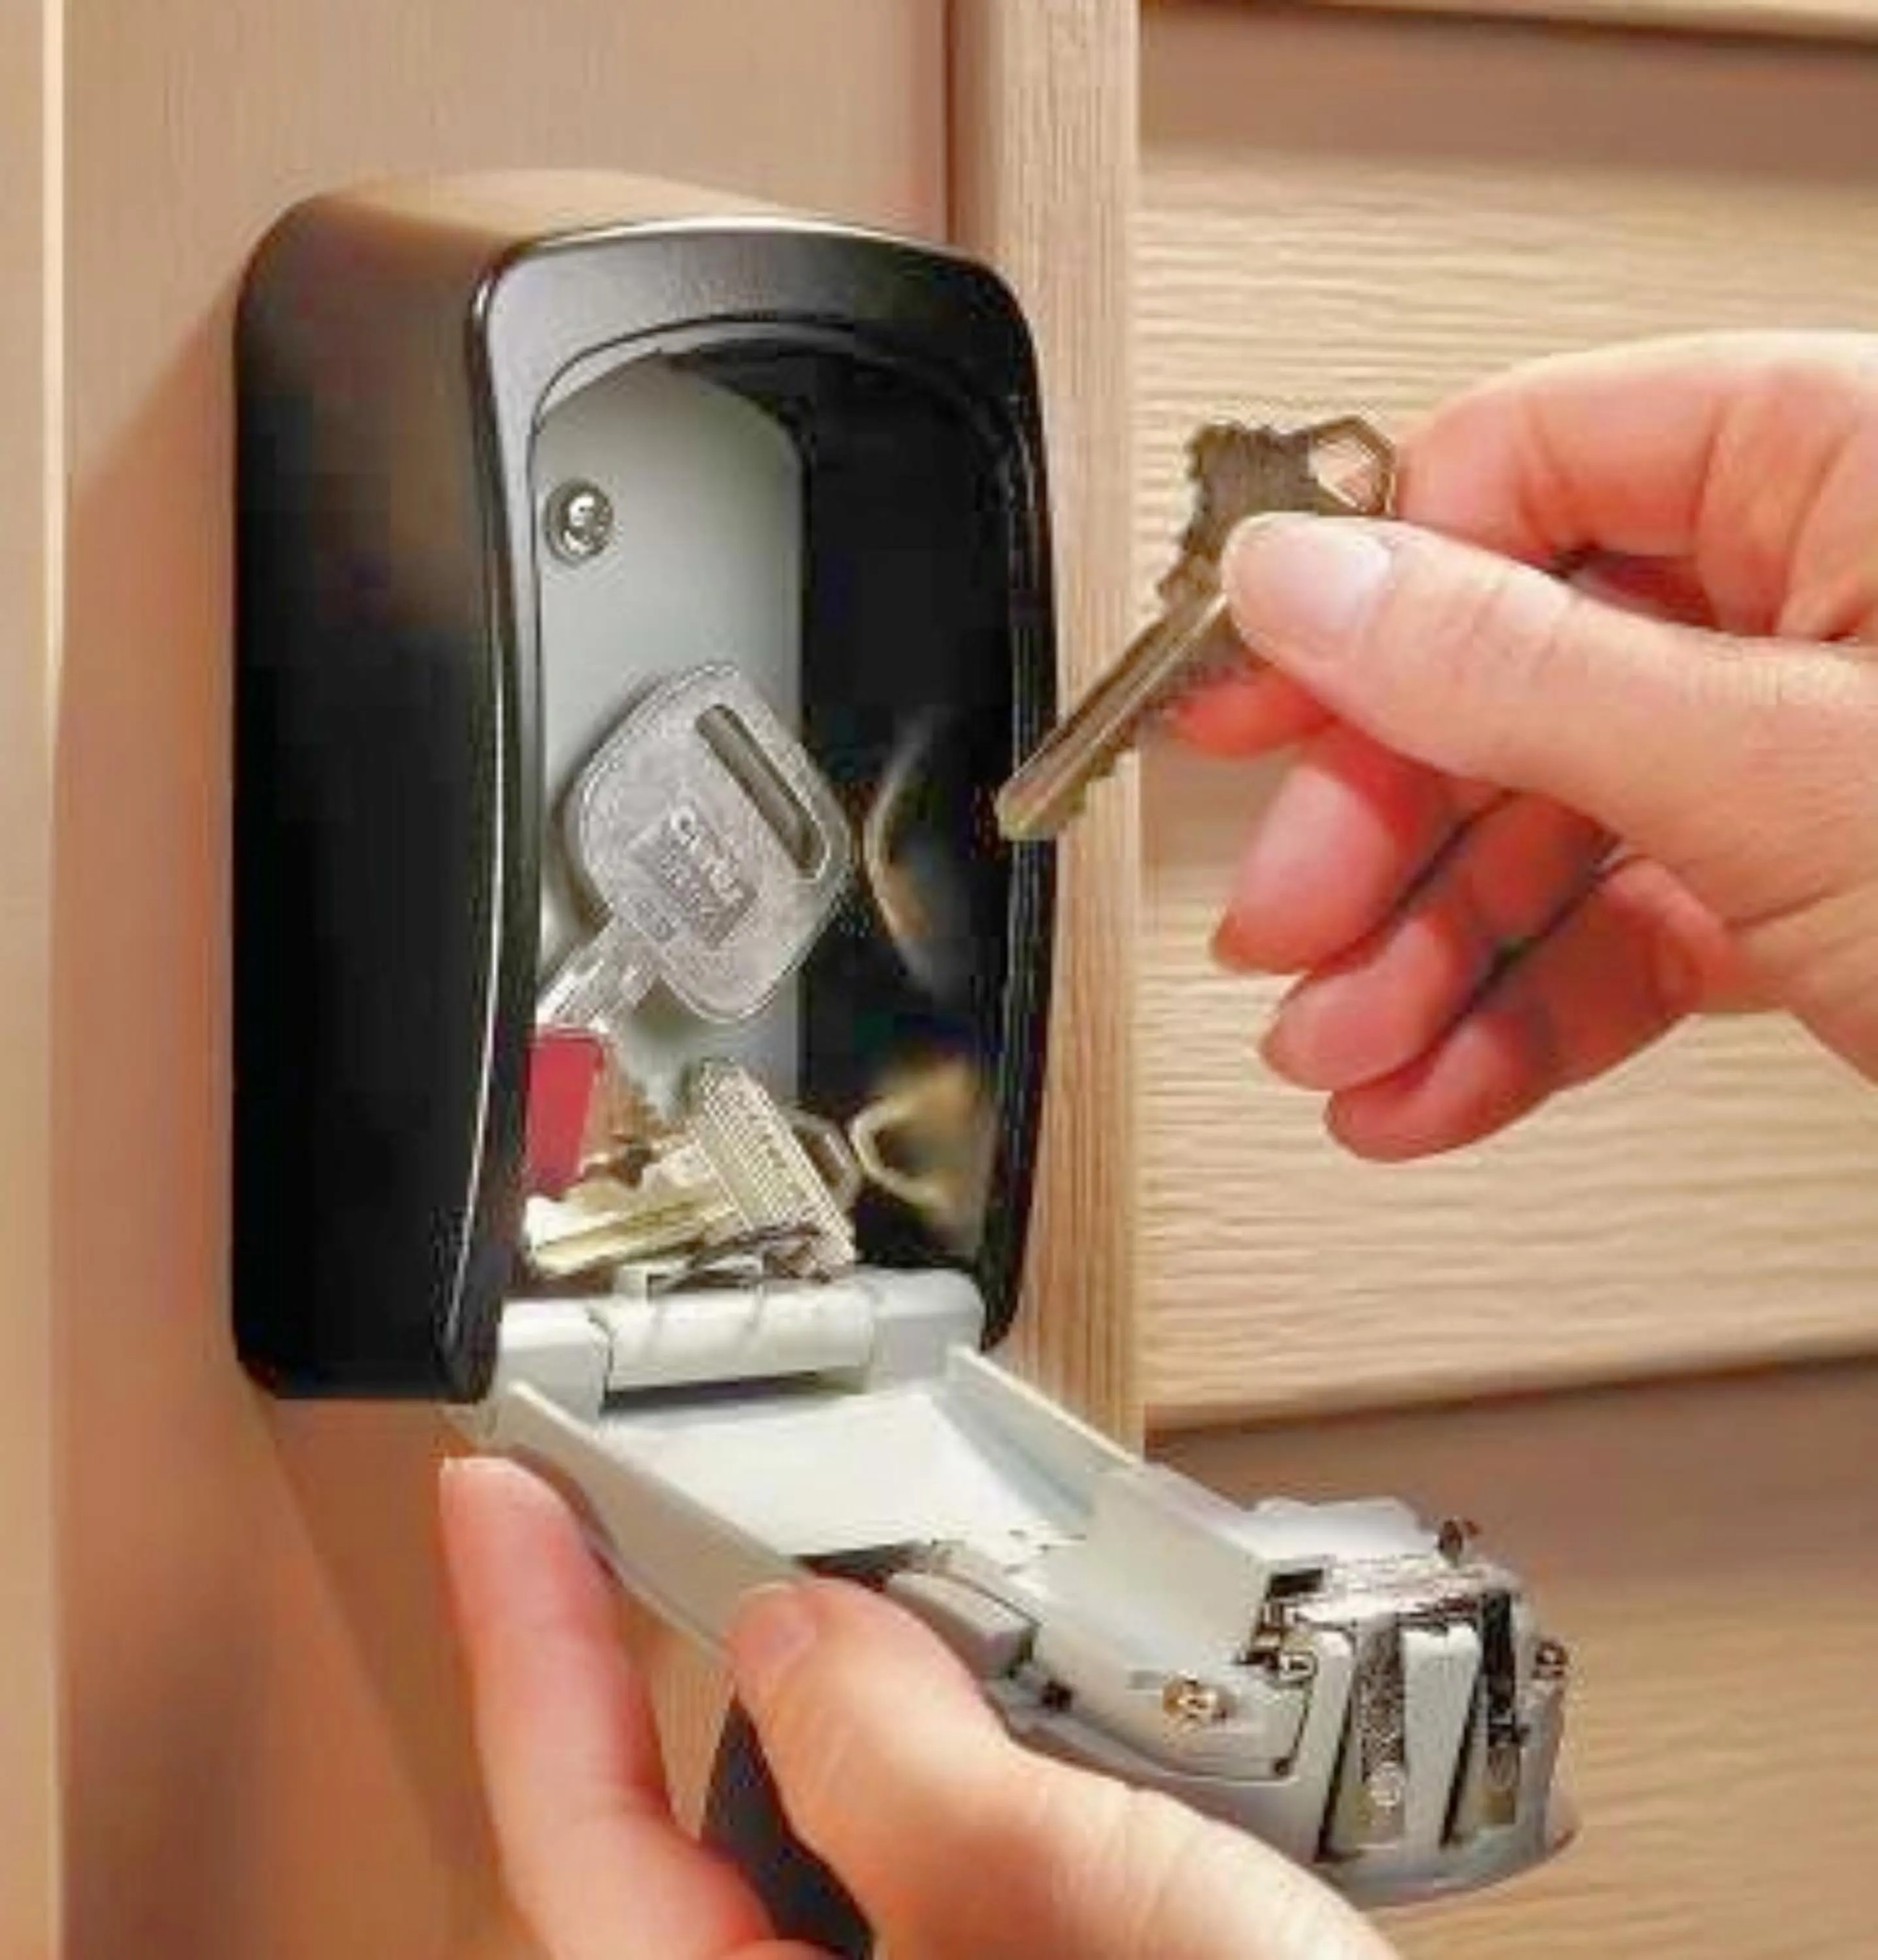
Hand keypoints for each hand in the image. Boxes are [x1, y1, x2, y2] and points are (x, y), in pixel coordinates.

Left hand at [440, 1457, 1396, 1959]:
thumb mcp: (1051, 1904)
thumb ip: (891, 1755)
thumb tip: (803, 1636)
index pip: (575, 1830)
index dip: (526, 1640)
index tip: (502, 1497)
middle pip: (706, 1833)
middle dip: (747, 1669)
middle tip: (758, 1528)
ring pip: (842, 1848)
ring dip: (896, 1723)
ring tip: (968, 1632)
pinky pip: (940, 1875)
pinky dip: (976, 1777)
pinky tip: (1055, 1732)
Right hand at [1172, 333, 1877, 1157]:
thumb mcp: (1787, 761)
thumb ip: (1516, 665)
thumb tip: (1307, 578)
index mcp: (1835, 463)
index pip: (1512, 474)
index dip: (1356, 597)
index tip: (1242, 697)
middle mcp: (1814, 593)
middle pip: (1504, 679)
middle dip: (1379, 832)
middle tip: (1291, 928)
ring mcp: (1805, 750)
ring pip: (1548, 832)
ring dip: (1425, 961)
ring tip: (1349, 1052)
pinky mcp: (1812, 888)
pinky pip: (1621, 933)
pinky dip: (1519, 1021)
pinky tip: (1434, 1083)